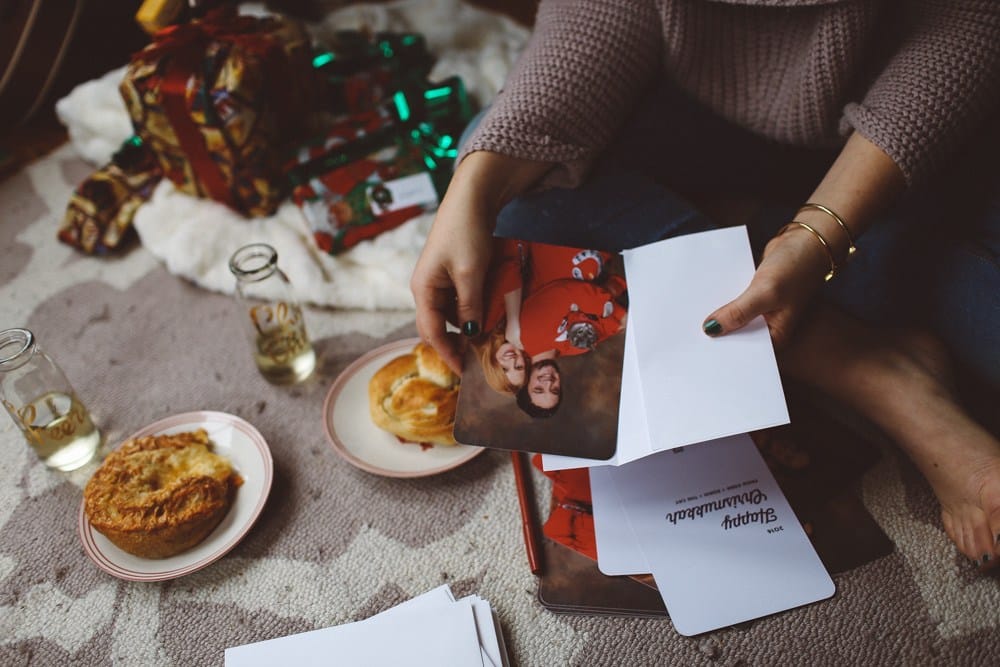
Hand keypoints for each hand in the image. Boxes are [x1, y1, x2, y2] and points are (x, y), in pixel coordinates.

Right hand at [411, 151, 552, 372]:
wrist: (472, 197)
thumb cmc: (466, 233)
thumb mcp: (470, 273)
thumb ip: (470, 306)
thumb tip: (470, 334)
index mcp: (423, 289)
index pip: (431, 331)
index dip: (446, 353)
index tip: (462, 371)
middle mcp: (427, 287)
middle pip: (438, 325)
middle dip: (455, 343)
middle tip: (477, 360)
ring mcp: (440, 279)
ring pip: (452, 313)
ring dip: (468, 325)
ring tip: (488, 338)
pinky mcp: (453, 272)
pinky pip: (461, 299)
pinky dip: (474, 309)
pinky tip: (489, 313)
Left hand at [701, 226, 832, 347]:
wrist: (805, 241)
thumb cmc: (796, 268)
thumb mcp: (766, 293)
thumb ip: (738, 312)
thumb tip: (711, 329)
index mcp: (776, 336)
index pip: (746, 352)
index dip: (724, 352)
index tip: (700, 352)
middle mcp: (767, 326)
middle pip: (736, 336)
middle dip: (717, 333)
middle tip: (689, 335)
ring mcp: (759, 311)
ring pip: (731, 318)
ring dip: (716, 315)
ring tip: (689, 317)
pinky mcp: (751, 296)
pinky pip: (731, 301)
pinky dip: (720, 299)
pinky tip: (702, 299)